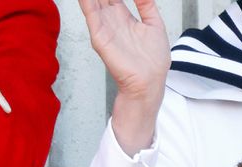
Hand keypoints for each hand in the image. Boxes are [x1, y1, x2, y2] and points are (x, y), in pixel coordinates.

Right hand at [78, 0, 170, 153]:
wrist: (149, 83)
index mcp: (123, 18)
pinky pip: (91, 13)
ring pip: (93, 2)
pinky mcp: (100, 37)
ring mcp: (104, 29)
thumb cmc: (152, 61)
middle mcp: (111, 22)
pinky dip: (87, 2)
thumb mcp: (154, 24)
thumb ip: (146, 5)